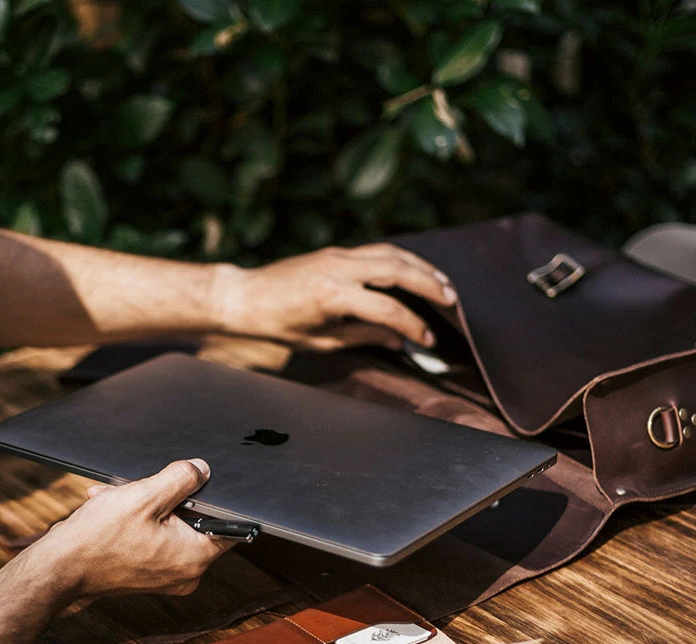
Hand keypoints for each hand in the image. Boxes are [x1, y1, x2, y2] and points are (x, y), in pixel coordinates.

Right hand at [36, 459, 229, 597]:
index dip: (211, 497)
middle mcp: (186, 573)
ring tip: (116, 499)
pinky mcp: (147, 575)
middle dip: (164, 498)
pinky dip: (134, 523)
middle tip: (140, 489)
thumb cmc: (99, 537)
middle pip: (191, 521)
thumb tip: (203, 469)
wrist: (59, 568)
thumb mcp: (145, 496)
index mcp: (195, 557)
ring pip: (167, 527)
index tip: (193, 483)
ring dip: (144, 507)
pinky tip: (110, 509)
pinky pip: (152, 540)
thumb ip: (181, 479)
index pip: (227, 524)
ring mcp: (165, 577)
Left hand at [213, 243, 455, 350]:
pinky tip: (415, 271)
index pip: (388, 308)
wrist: (243, 296)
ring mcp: (337, 255)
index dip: (413, 326)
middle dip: (429, 284)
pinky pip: (376, 251)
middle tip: (452, 301)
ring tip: (443, 284)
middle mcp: (339, 268)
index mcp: (333, 295)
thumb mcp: (321, 341)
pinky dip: (401, 259)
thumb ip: (363, 336)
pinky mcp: (335, 252)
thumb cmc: (276, 325)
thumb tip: (399, 339)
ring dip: (420, 267)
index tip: (427, 341)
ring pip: (391, 253)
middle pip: (398, 270)